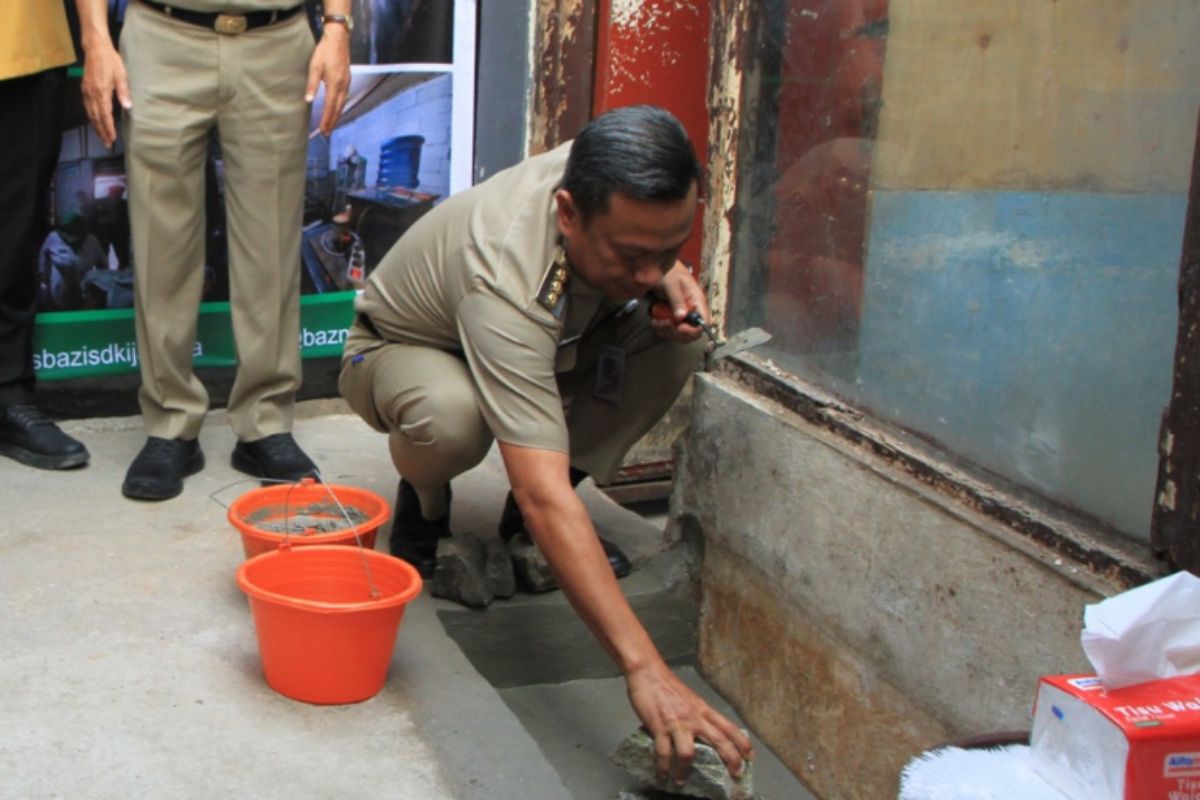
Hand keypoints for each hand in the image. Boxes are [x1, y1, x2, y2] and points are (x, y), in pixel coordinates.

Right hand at [79, 41, 130, 148]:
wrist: (95, 48)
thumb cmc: (111, 61)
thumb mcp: (121, 74)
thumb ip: (124, 91)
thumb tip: (128, 107)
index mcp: (101, 91)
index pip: (105, 115)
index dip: (108, 128)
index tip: (112, 138)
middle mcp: (92, 94)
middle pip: (96, 118)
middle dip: (101, 132)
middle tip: (107, 144)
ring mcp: (87, 92)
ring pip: (90, 114)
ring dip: (96, 127)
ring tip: (102, 137)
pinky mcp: (85, 89)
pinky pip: (88, 107)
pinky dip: (92, 118)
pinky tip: (96, 123)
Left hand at [306, 24, 351, 135]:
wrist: (338, 39)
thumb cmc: (325, 51)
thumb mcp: (314, 67)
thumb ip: (312, 84)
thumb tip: (308, 100)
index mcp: (334, 84)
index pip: (330, 107)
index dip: (326, 119)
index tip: (323, 130)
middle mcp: (343, 86)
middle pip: (338, 108)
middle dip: (332, 121)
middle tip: (327, 132)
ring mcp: (346, 83)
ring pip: (342, 103)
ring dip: (337, 115)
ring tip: (332, 123)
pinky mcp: (347, 79)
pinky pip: (344, 97)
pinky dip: (340, 106)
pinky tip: (337, 108)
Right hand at [626, 661, 753, 785]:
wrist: (648, 672)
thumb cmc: (667, 686)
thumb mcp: (690, 700)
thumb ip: (698, 716)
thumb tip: (702, 733)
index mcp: (703, 710)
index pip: (729, 727)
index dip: (742, 743)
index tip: (750, 757)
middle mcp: (694, 717)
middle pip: (719, 741)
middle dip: (730, 759)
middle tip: (735, 774)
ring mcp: (677, 723)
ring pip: (688, 753)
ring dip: (685, 770)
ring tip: (681, 780)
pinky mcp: (659, 726)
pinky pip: (663, 752)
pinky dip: (664, 766)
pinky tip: (663, 773)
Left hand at [652, 260, 710, 342]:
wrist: (661, 269)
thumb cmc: (669, 273)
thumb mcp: (672, 284)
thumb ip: (677, 300)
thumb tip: (681, 317)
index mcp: (698, 302)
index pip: (704, 323)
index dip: (693, 330)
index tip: (679, 327)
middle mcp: (693, 311)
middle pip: (693, 334)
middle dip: (677, 332)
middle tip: (665, 322)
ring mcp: (684, 316)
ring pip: (681, 335)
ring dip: (668, 332)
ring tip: (658, 322)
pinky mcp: (675, 318)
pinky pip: (672, 332)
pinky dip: (663, 331)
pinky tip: (656, 323)